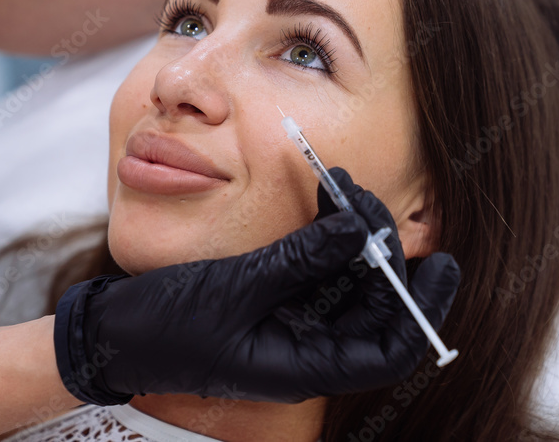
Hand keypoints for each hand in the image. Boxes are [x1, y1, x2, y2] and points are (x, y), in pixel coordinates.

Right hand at [53, 167, 460, 404]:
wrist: (115, 335)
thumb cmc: (167, 328)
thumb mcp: (237, 291)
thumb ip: (299, 261)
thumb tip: (356, 229)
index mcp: (305, 367)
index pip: (390, 351)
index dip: (424, 309)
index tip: (443, 262)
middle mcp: (309, 350)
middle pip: (374, 309)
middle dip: (383, 255)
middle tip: (367, 200)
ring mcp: (294, 326)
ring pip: (350, 286)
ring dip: (355, 240)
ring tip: (347, 190)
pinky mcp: (277, 302)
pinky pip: (319, 272)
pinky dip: (327, 240)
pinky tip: (328, 205)